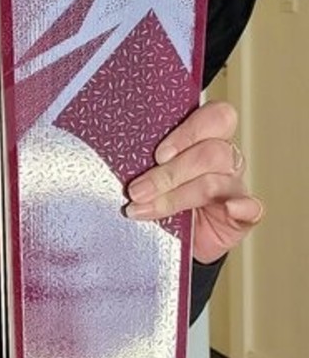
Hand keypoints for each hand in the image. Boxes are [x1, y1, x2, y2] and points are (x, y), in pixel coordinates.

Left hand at [125, 100, 263, 263]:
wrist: (169, 239)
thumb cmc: (156, 196)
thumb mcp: (146, 172)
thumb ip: (141, 157)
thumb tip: (107, 151)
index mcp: (205, 138)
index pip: (215, 117)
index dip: (189, 132)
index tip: (158, 155)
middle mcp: (224, 159)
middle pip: (212, 152)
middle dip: (169, 173)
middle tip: (137, 190)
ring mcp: (234, 187)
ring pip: (214, 181)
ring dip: (175, 197)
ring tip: (143, 209)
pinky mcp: (241, 217)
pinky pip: (251, 208)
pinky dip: (242, 207)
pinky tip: (229, 210)